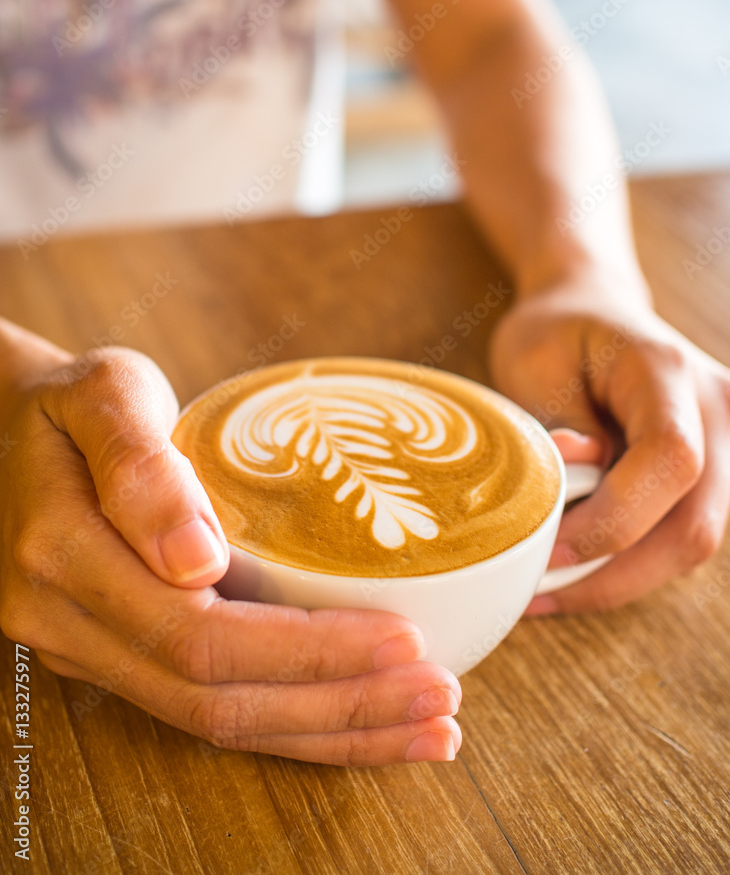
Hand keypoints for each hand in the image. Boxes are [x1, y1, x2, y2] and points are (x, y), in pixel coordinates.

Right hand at [0, 346, 459, 764]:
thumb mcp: (100, 395)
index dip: (308, 652)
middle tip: (442, 700)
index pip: (201, 637)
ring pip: (219, 723)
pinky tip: (362, 725)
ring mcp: (95, 655)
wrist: (12, 435)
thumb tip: (196, 561)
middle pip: (220, 702)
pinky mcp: (123, 659)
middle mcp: (74, 629)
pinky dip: (296, 726)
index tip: (406, 639)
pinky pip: (210, 710)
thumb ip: (138, 467)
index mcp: (66, 560)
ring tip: (429, 729)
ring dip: (333, 731)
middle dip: (342, 706)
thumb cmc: (69, 406)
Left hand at [488, 275, 729, 612]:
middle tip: (541, 588)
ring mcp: (724, 444)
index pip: (671, 460)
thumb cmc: (556, 332)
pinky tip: (576, 571)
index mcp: (669, 371)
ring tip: (549, 589)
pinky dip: (630, 563)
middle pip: (695, 522)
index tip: (550, 549)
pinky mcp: (711, 472)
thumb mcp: (535, 361)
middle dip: (615, 571)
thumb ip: (560, 420)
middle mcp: (717, 409)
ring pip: (693, 542)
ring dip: (621, 578)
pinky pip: (680, 534)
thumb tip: (576, 472)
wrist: (592, 309)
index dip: (615, 519)